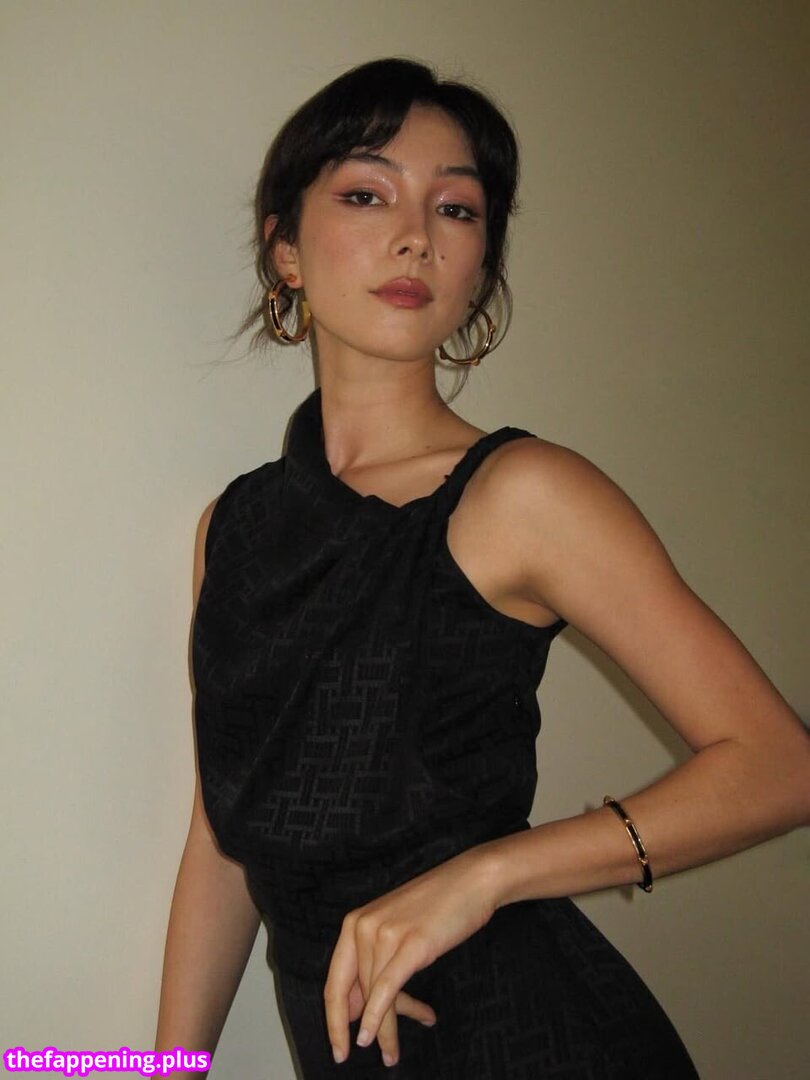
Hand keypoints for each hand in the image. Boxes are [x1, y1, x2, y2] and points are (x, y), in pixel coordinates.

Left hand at [324, 847, 497, 1066]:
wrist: (472, 881)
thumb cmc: (438, 907)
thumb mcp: (395, 930)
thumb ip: (373, 963)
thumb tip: (357, 1009)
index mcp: (355, 922)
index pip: (334, 980)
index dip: (332, 1017)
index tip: (337, 1045)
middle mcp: (363, 926)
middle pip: (349, 992)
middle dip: (348, 1029)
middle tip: (347, 1056)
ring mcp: (385, 934)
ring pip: (373, 996)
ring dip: (383, 1031)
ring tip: (391, 1055)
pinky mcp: (410, 944)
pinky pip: (386, 990)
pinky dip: (379, 1020)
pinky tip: (379, 1040)